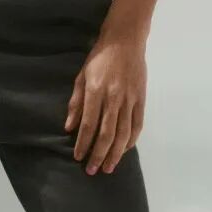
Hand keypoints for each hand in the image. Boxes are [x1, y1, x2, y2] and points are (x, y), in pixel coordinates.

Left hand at [64, 31, 145, 173]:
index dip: (83, 144)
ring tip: (108, 167)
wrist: (125, 41)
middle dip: (98, 155)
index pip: (88, 125)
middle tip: (92, 170)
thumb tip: (70, 127)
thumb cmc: (99, 58)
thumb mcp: (81, 76)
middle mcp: (114, 98)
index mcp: (96, 92)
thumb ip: (76, 102)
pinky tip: (124, 151)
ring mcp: (130, 100)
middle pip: (106, 134)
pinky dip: (131, 141)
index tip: (78, 157)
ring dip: (115, 154)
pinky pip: (137, 125)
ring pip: (123, 134)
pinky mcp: (141, 99)